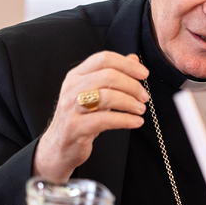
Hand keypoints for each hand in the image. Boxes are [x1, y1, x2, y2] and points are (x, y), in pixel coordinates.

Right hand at [33, 52, 148, 182]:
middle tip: (145, 97)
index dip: (127, 64)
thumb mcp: (96, 93)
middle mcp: (71, 87)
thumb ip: (113, 74)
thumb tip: (134, 58)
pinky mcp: (75, 127)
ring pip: (107, 96)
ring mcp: (71, 107)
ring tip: (141, 109)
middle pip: (108, 76)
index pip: (104, 58)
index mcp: (76, 75)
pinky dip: (125, 120)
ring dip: (130, 102)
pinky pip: (105, 120)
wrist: (60, 146)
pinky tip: (137, 122)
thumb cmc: (82, 117)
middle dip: (132, 85)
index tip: (144, 74)